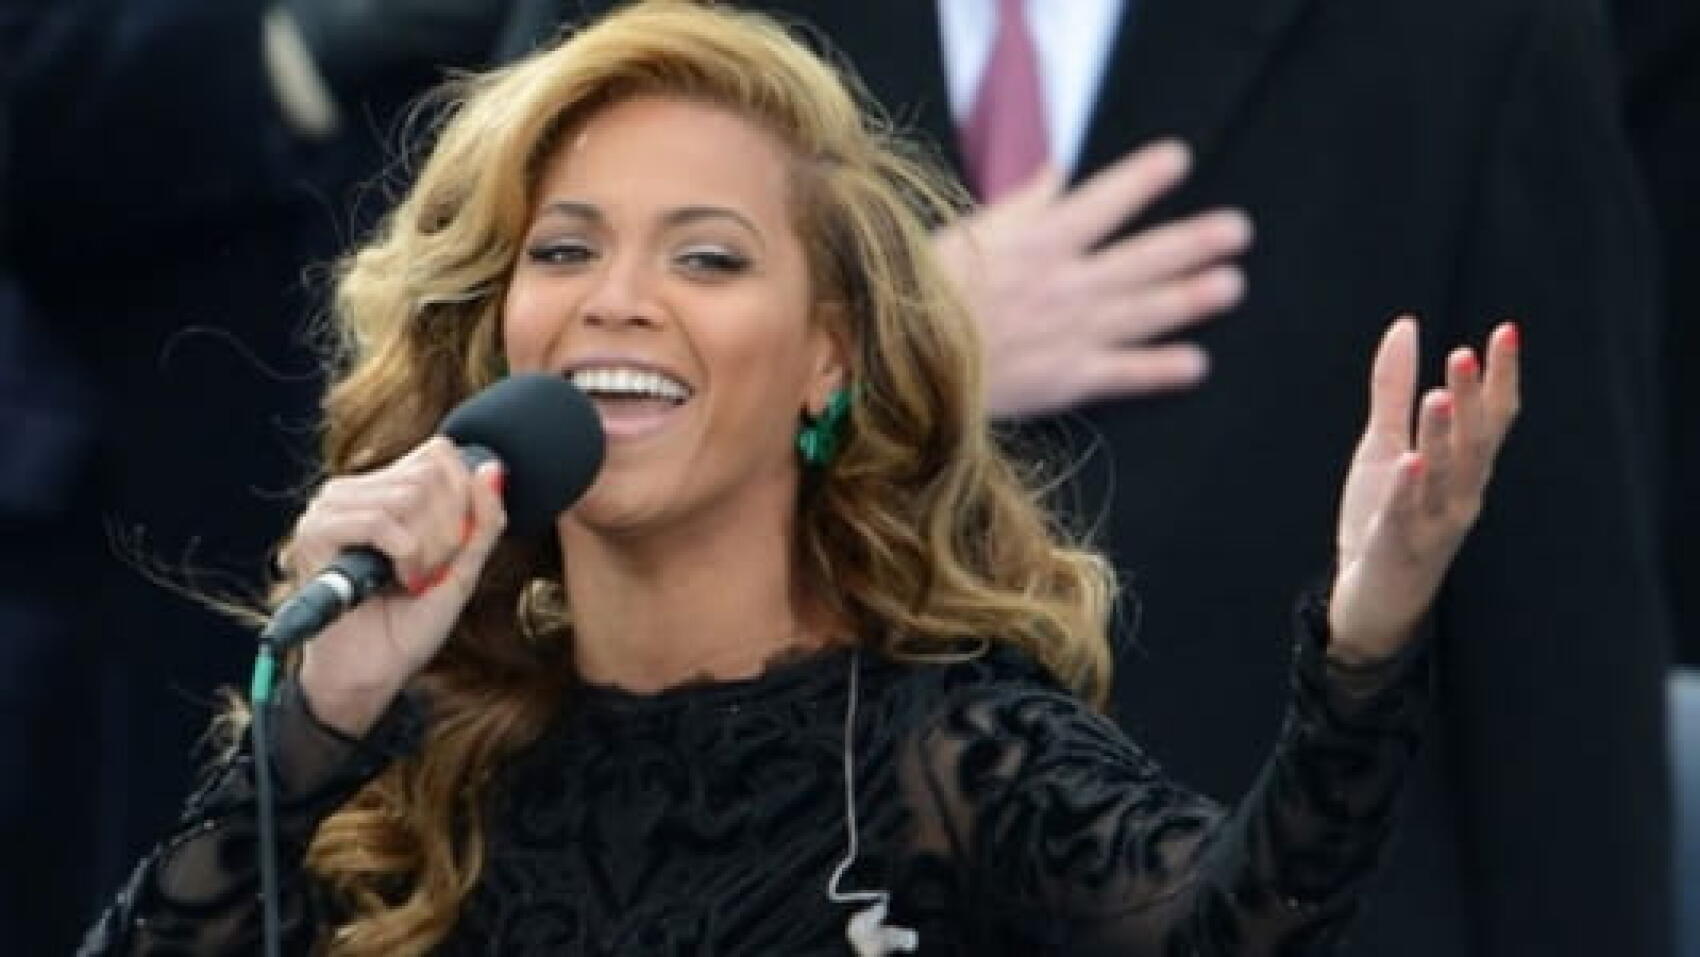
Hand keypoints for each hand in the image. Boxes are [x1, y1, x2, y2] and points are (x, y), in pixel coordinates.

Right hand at [282, 437, 506, 735]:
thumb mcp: (464, 567)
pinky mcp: (315, 531)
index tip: (454, 549)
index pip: (439, 454)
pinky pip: (382, 521)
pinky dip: (404, 556)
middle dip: (448, 531)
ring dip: (427, 549)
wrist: (371, 673)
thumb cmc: (410, 623)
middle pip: (430, 474)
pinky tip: (393, 582)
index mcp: (385, 489)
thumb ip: (483, 519)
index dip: (463, 499)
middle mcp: (354, 489)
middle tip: (430, 572)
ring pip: (409, 495)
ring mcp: (330, 507)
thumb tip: (493, 468)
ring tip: (410, 581)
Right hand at [932, 140, 1250, 417]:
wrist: (898, 366)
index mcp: (1036, 240)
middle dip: (1194, 241)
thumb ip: (1018, 205)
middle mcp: (1065, 283)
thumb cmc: (919, 293)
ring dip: (1192, 297)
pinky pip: (1124, 373)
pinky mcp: (1065, 379)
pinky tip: (1195, 364)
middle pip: (1145, 257)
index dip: (1144, 178)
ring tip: (1231, 284)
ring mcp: (1070, 332)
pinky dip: (1161, 369)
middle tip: (1238, 230)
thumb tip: (1057, 172)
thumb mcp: (964, 235)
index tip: (1178, 159)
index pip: (1104, 200)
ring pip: (1147, 311)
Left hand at [1328, 318, 1521, 662]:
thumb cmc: (1384, 514)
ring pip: (1446, 476)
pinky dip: (1411, 488)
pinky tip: (1410, 460)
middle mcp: (1461, 493)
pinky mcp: (1402, 545)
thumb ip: (1396, 390)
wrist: (1371, 594)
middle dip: (1471, 398)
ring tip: (1438, 394)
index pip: (1492, 417)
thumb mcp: (1386, 443)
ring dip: (1442, 435)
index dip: (1500, 377)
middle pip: (1475, 441)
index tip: (1506, 331)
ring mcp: (1435, 522)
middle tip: (1466, 353)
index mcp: (1463, 468)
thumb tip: (1407, 326)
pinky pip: (1409, 514)